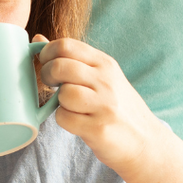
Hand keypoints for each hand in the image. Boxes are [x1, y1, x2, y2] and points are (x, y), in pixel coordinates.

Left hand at [34, 36, 167, 182]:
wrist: (145, 141)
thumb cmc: (116, 107)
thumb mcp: (100, 77)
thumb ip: (71, 59)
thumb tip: (37, 40)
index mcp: (104, 64)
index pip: (66, 45)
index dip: (48, 53)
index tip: (47, 64)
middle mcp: (106, 81)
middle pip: (60, 67)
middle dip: (47, 76)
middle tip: (53, 86)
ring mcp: (104, 104)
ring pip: (63, 94)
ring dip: (58, 102)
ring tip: (70, 107)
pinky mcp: (98, 128)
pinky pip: (64, 118)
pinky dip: (64, 121)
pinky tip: (77, 121)